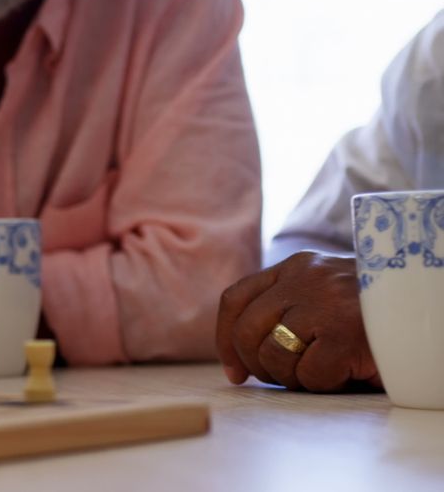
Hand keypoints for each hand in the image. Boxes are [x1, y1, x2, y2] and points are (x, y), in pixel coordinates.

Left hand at [216, 252, 380, 391]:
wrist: (428, 306)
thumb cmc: (373, 314)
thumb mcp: (324, 298)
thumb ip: (286, 310)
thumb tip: (239, 356)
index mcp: (296, 267)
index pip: (235, 298)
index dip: (226, 338)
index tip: (235, 370)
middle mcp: (305, 278)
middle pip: (246, 330)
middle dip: (257, 364)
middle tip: (284, 378)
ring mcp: (325, 303)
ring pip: (273, 354)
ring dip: (291, 377)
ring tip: (320, 372)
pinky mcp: (345, 332)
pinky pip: (308, 373)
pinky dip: (321, 384)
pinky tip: (344, 372)